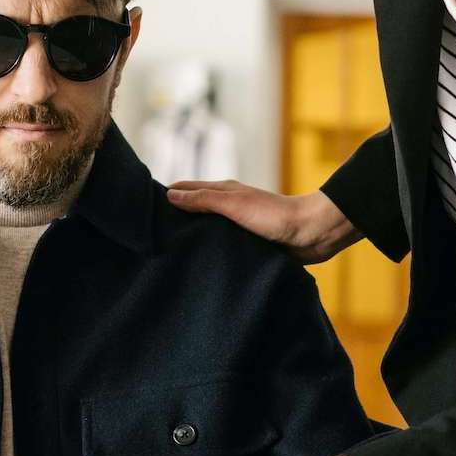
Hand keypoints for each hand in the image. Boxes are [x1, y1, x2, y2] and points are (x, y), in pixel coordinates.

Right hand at [164, 184, 360, 264]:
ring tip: (169, 255)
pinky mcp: (248, 245)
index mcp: (223, 192)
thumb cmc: (275, 216)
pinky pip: (221, 247)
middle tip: (150, 238)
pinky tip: (199, 265)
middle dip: (174, 219)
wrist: (312, 234)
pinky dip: (209, 252)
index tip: (142, 210)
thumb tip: (170, 195)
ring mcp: (237, 226)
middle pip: (193, 210)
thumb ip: (204, 200)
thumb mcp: (234, 205)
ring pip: (206, 230)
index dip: (165, 197)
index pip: (185, 190)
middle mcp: (228, 207)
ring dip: (192, 238)